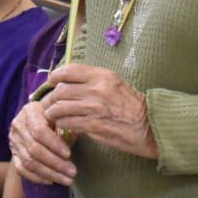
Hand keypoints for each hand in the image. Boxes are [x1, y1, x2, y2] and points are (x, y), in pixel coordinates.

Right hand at [9, 98, 76, 185]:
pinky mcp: (13, 155)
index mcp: (30, 112)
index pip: (39, 131)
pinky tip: (52, 181)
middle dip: (55, 163)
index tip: (69, 154)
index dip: (54, 144)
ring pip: (29, 162)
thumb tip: (72, 139)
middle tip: (72, 172)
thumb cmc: (53, 115)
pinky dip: (37, 177)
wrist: (35, 117)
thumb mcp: (59, 114)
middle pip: (34, 149)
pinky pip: (22, 170)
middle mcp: (18, 126)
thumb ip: (65, 126)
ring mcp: (14, 142)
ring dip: (49, 174)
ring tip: (66, 180)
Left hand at [42, 64, 157, 159]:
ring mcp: (94, 108)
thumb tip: (69, 81)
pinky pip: (67, 123)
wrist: (149, 126)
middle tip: (49, 103)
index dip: (56, 76)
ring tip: (53, 116)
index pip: (69, 70)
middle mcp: (96, 89)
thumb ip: (93, 80)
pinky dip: (61, 124)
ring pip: (60, 107)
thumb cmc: (132, 105)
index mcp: (102, 75)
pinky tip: (63, 125)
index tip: (52, 81)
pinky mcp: (93, 126)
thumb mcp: (115, 83)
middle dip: (51, 98)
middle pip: (61, 90)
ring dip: (53, 113)